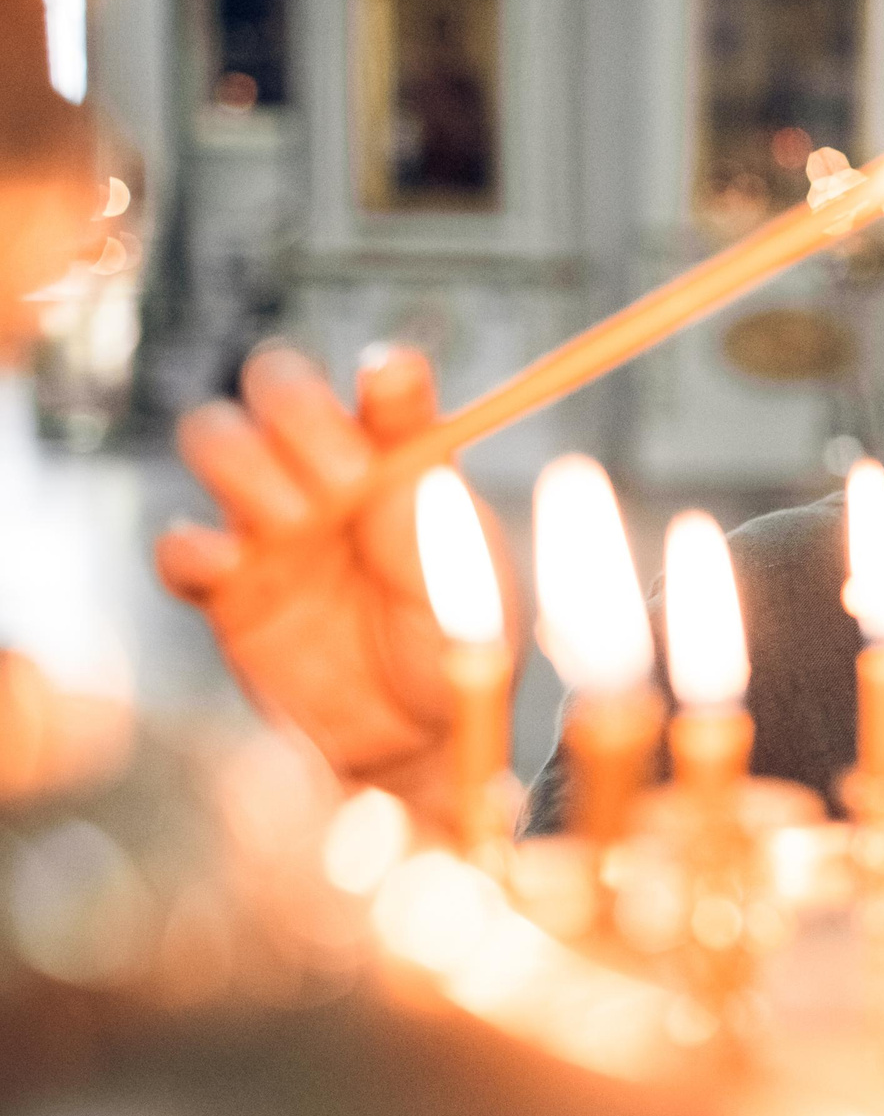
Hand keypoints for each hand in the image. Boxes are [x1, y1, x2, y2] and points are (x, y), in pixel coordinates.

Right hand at [155, 344, 506, 817]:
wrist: (423, 737)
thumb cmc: (458, 639)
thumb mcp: (470, 567)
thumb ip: (432, 488)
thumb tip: (409, 405)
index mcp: (404, 457)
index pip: (385, 386)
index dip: (385, 378)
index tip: (392, 388)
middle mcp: (330, 475)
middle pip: (278, 386)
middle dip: (297, 408)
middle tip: (344, 476)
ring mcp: (272, 527)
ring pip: (217, 440)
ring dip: (244, 465)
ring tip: (296, 521)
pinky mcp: (228, 591)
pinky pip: (181, 549)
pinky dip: (192, 547)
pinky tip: (231, 565)